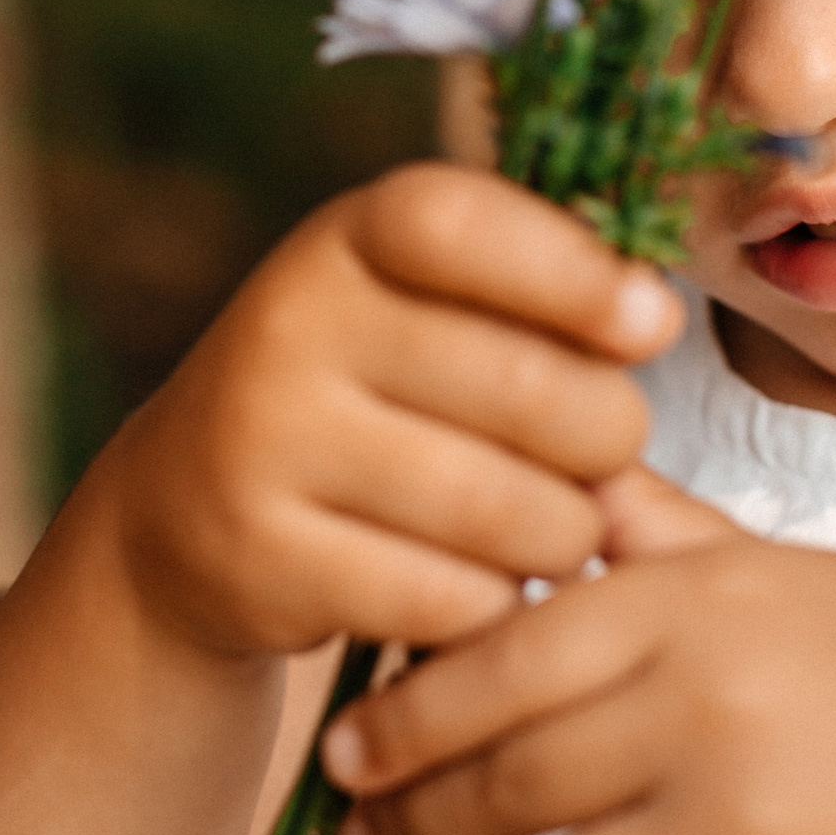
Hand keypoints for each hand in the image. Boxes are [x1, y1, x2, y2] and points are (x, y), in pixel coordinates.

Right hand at [102, 165, 677, 665]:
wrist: (183, 511)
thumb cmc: (365, 392)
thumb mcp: (420, 304)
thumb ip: (535, 287)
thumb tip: (652, 313)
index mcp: (344, 241)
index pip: (457, 226)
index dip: (571, 272)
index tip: (650, 326)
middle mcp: (289, 325)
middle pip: (527, 390)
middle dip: (606, 439)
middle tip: (600, 458)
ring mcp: (265, 444)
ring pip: (501, 512)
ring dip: (561, 535)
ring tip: (549, 529)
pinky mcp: (261, 560)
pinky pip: (448, 600)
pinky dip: (493, 608)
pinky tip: (479, 589)